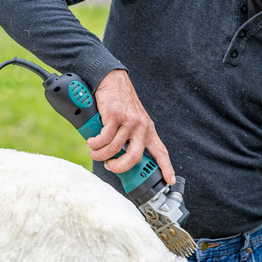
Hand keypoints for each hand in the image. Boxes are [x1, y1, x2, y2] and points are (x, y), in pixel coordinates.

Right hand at [86, 69, 174, 184]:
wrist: (112, 79)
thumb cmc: (119, 102)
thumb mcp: (132, 120)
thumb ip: (129, 136)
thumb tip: (117, 156)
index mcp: (148, 130)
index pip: (161, 151)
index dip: (166, 167)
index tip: (170, 181)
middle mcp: (141, 127)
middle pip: (135, 156)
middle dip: (120, 167)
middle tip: (110, 167)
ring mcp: (129, 122)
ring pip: (115, 148)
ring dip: (101, 155)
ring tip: (94, 153)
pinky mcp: (115, 116)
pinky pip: (104, 138)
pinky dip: (96, 143)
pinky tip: (92, 142)